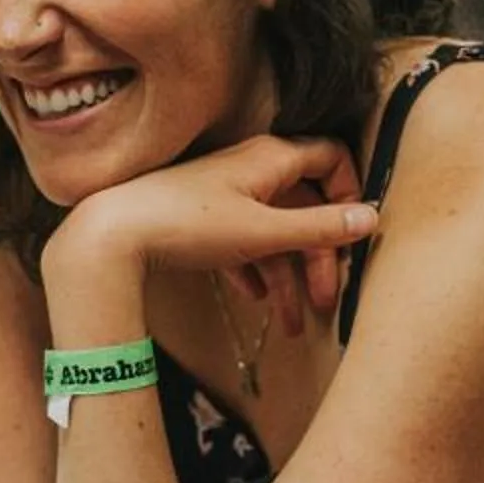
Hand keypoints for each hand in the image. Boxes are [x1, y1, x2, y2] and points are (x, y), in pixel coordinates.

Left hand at [45, 135, 373, 322]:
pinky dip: (255, 269)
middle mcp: (251, 169)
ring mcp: (225, 194)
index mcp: (271, 159)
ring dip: (288, 277)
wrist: (112, 235)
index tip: (353, 233)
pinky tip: (256, 300)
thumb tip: (371, 218)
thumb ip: (319, 227)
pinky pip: (243, 242)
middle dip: (320, 257)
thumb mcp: (263, 231)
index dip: (349, 192)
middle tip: (326, 301)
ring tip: (294, 324)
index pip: (330, 158)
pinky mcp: (201, 219)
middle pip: (304, 207)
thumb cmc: (188, 224)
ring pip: (273, 232)